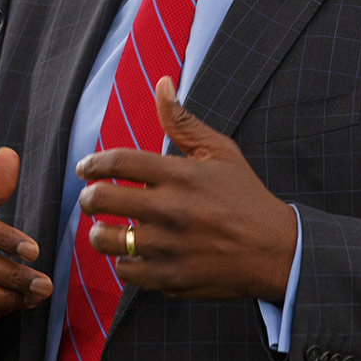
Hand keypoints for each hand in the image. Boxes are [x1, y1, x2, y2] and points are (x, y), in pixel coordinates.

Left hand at [76, 77, 297, 300]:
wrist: (275, 250)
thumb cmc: (244, 196)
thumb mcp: (220, 152)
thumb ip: (183, 121)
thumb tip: (162, 82)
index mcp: (180, 174)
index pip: (118, 162)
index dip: (92, 163)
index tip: (85, 169)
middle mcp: (170, 209)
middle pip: (101, 199)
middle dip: (88, 197)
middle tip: (91, 198)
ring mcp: (168, 246)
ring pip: (105, 239)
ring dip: (99, 232)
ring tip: (105, 228)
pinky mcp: (169, 277)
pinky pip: (125, 269)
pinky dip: (124, 260)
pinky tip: (133, 253)